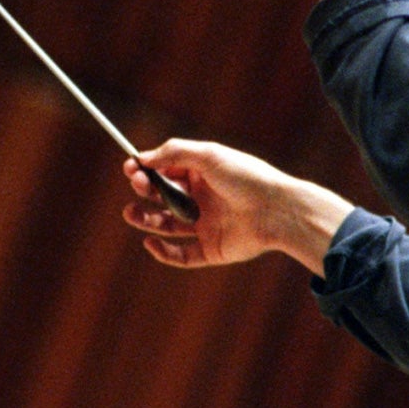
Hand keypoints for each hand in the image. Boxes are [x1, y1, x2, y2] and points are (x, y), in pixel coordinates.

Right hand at [122, 138, 352, 275]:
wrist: (278, 211)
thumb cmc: (247, 177)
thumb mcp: (208, 155)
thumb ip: (173, 153)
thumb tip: (140, 158)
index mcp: (202, 174)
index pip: (166, 171)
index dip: (146, 170)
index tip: (130, 168)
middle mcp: (202, 199)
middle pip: (162, 196)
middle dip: (145, 190)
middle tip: (139, 185)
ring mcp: (205, 225)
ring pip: (166, 225)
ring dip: (145, 219)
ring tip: (131, 214)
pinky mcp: (210, 250)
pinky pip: (180, 255)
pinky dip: (163, 251)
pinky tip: (150, 241)